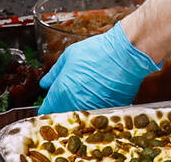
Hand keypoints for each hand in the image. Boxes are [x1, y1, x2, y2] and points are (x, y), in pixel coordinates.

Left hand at [38, 23, 160, 114]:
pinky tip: (99, 97)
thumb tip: (45, 83)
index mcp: (63, 91)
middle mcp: (76, 105)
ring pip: (80, 118)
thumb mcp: (69, 56)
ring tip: (86, 96)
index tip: (47, 106)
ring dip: (79, 111)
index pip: (47, 109)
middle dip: (62, 110)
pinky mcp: (108, 112)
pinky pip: (97, 115)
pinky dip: (95, 110)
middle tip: (67, 99)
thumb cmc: (97, 51)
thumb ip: (55, 72)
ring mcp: (93, 110)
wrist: (125, 55)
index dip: (46, 108)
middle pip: (63, 116)